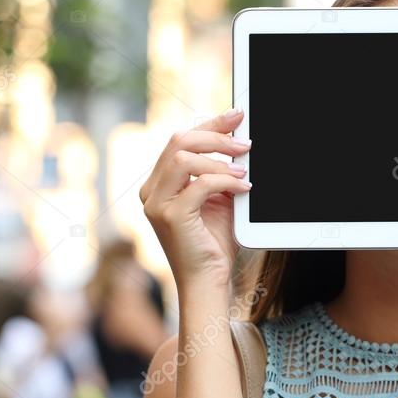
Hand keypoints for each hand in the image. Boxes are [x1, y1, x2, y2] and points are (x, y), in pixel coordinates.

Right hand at [140, 110, 251, 290]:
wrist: (209, 281)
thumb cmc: (214, 243)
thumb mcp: (219, 199)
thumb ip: (220, 173)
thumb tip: (239, 143)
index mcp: (160, 183)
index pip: (180, 140)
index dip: (210, 124)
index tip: (236, 116)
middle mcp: (151, 190)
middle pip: (179, 141)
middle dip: (216, 136)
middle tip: (246, 143)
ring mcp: (156, 204)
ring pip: (184, 158)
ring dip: (221, 161)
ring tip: (244, 173)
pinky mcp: (170, 217)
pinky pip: (200, 184)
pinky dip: (226, 181)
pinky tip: (244, 189)